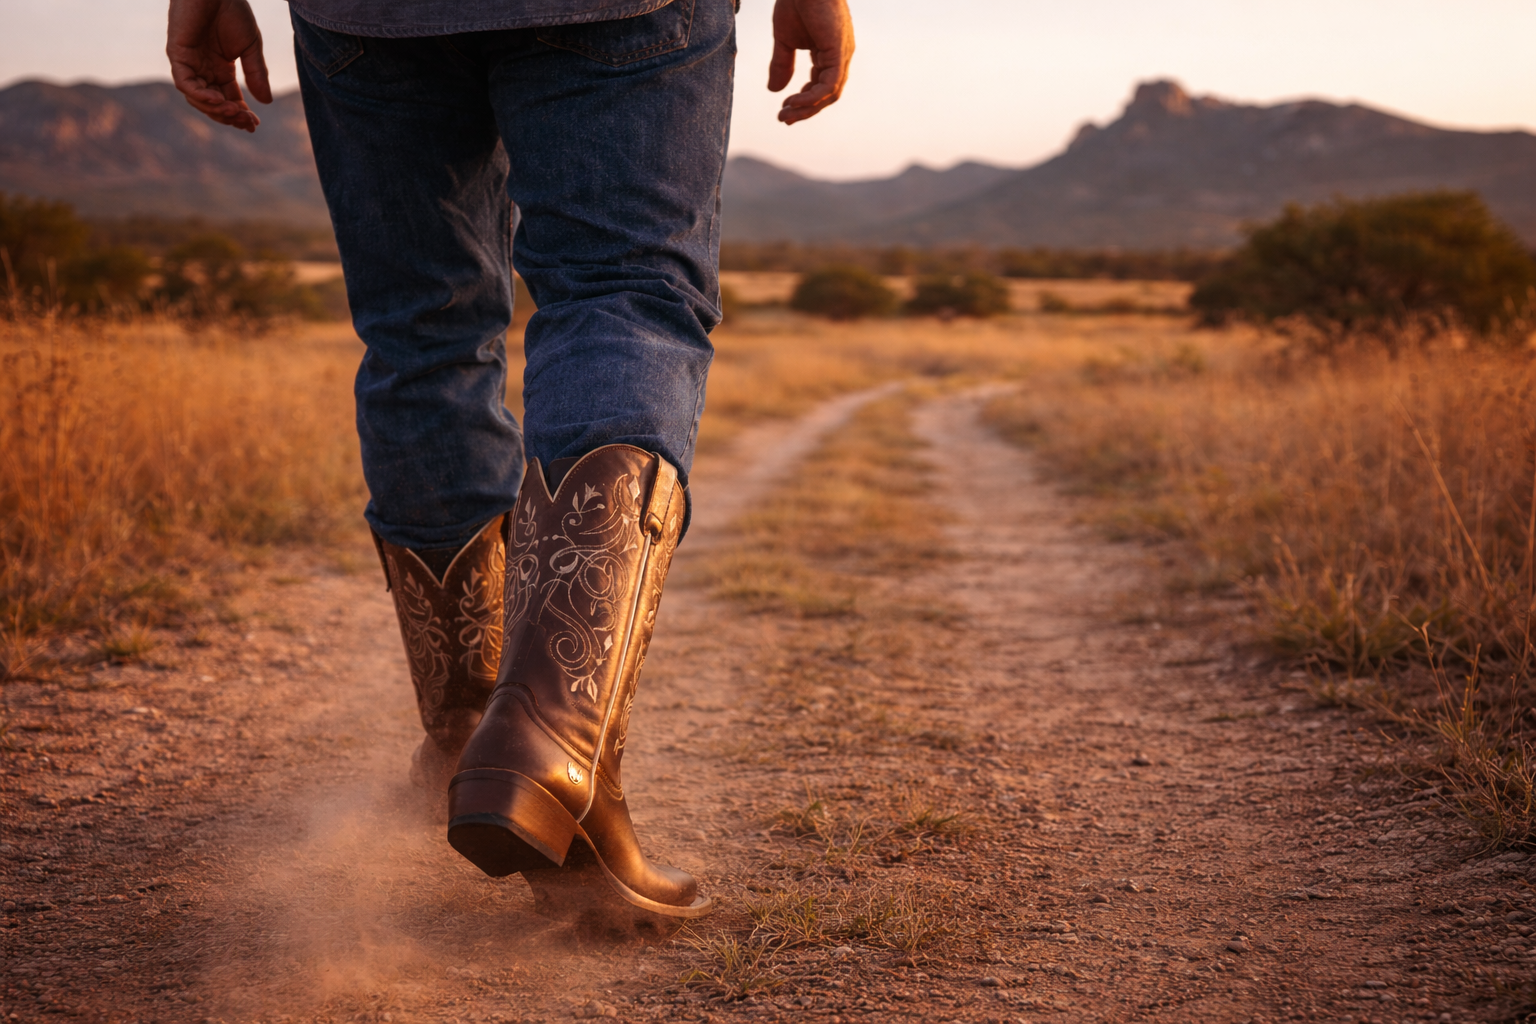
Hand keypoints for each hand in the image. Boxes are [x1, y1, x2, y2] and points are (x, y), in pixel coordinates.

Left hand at [167, 0, 271, 131]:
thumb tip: (266, 102)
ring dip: (216, 110)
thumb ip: (256, 74)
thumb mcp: (250, 47)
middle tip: (246, 122)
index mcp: (220, 69)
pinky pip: (185, 83)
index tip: (255, 125)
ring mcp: (189, 63)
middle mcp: (203, 69)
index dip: (240, 114)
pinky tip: (218, 100)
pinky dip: (200, 95)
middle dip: (229, 116)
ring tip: (235, 112)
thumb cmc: (232, 11)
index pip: (228, 99)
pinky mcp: (177, 54)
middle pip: (213, 103)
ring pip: (197, 98)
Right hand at [768, 0, 853, 124]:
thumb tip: (774, 91)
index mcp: (830, 53)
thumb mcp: (785, 40)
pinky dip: (812, 96)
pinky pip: (829, 84)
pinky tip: (794, 101)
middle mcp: (840, 56)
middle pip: (827, 94)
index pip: (821, 85)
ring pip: (830, 93)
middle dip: (805, 110)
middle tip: (784, 119)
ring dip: (807, 108)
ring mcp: (842, 54)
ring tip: (786, 114)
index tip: (784, 109)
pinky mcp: (839, 51)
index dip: (804, 100)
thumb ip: (782, 64)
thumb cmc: (795, 2)